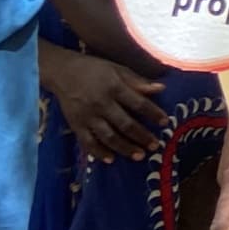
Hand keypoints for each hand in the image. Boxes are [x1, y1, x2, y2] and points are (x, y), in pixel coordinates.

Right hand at [39, 45, 167, 161]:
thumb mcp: (118, 69)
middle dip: (141, 136)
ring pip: (108, 136)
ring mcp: (88, 116)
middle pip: (125, 124)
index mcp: (115, 88)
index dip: (153, 114)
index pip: (138, 103)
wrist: (63, 72)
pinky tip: (110, 159)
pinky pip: (88, 142)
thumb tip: (161, 89)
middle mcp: (102, 104)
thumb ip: (138, 81)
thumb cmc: (95, 69)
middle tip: (155, 146)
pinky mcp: (76, 125)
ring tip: (139, 156)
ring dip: (125, 148)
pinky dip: (99, 152)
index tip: (165, 122)